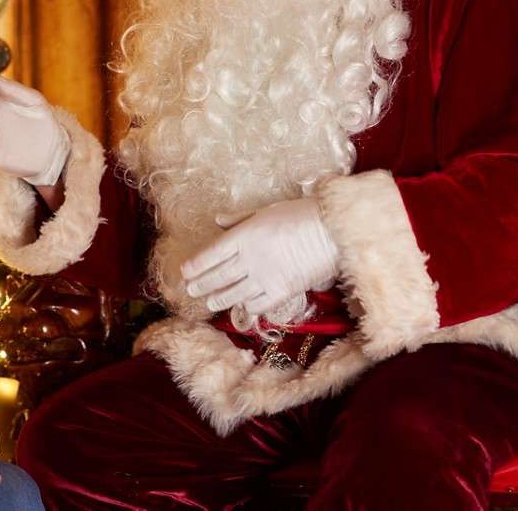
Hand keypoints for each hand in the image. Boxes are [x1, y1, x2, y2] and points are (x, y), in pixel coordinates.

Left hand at [180, 197, 338, 314]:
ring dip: (218, 298)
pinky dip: (246, 307)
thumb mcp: (266, 210)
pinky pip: (257, 305)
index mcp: (244, 236)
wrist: (332, 232)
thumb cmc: (300, 215)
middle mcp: (250, 258)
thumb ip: (240, 219)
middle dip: (201, 284)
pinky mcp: (281, 292)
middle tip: (190, 290)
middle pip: (218, 276)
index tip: (185, 271)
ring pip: (233, 293)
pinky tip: (241, 307)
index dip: (196, 264)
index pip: (211, 254)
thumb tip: (218, 220)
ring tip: (209, 302)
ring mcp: (264, 277)